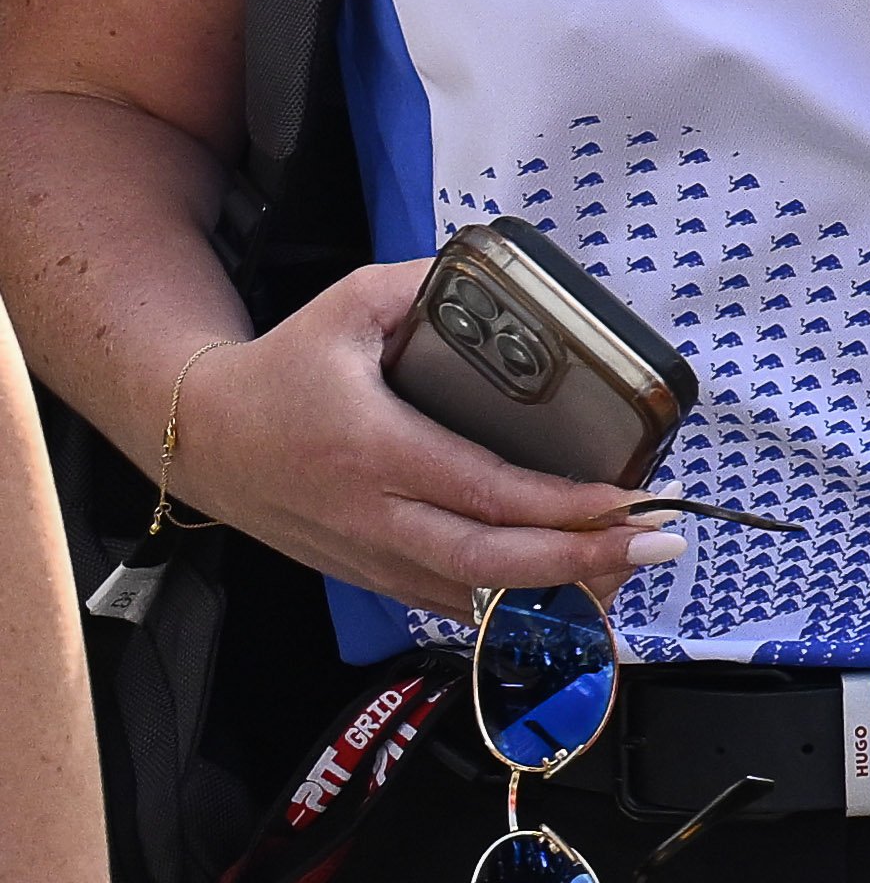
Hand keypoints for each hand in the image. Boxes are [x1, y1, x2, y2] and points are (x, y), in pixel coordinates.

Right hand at [165, 261, 660, 621]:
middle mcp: (371, 514)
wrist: (198, 435)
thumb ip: (427, 285)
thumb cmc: (282, 369)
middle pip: (488, 560)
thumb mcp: (349, 305)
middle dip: (581, 562)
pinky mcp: (367, 574)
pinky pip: (447, 602)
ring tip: (632, 573)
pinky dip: (511, 609)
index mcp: (374, 448)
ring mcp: (368, 555)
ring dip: (557, 595)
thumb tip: (504, 274)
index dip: (563, 507)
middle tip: (656, 548)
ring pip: (471, 596)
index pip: (484, 490)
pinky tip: (570, 594)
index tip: (629, 501)